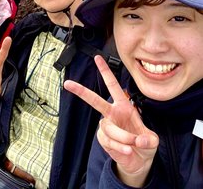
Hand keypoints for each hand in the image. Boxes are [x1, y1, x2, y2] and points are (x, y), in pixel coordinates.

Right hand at [64, 56, 158, 187]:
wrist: (138, 161)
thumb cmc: (144, 143)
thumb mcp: (152, 140)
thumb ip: (148, 139)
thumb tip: (139, 139)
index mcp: (123, 106)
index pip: (113, 86)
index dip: (105, 71)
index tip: (98, 58)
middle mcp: (112, 113)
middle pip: (95, 100)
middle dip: (81, 91)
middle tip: (68, 84)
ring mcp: (106, 126)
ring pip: (110, 128)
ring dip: (123, 138)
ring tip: (133, 145)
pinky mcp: (103, 139)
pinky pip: (109, 141)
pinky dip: (120, 147)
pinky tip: (127, 151)